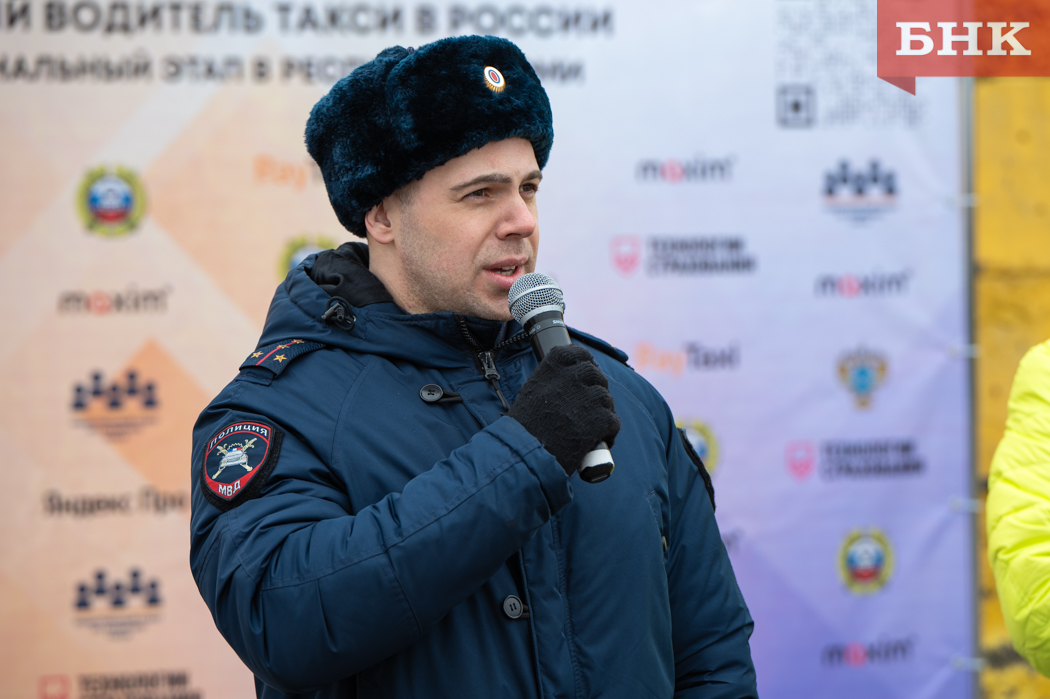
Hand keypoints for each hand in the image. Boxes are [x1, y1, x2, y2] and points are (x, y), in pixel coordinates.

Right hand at [508, 345, 620, 475]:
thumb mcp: (531, 393)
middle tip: (591, 404)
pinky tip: (600, 440)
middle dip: (596, 387)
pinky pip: (614, 420)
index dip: (586, 362)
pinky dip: (610, 432)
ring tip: (593, 426)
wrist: (525, 454)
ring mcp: (587, 398)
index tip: (586, 371)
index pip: (578, 353)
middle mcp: (571, 378)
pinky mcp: (599, 420)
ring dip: (603, 411)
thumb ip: (551, 381)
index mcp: (552, 368)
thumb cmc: (524, 428)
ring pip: (606, 398)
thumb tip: (568, 380)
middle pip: (595, 374)